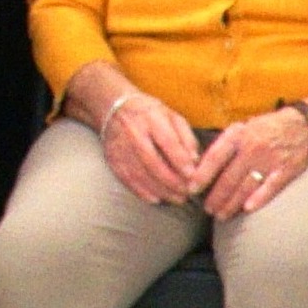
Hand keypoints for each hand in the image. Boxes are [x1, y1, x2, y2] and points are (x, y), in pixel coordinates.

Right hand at [97, 90, 199, 204]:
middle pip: (152, 161)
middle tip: (187, 192)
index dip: (180, 160)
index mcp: (151, 118)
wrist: (113, 108)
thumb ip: (185, 137)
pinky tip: (157, 198)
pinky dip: (142, 192)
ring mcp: (120, 147)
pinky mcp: (113, 159)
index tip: (192, 175)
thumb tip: (194, 161)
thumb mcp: (171, 116)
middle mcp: (133, 133)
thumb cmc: (149, 113)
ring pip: (141, 174)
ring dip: (160, 190)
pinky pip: (127, 179)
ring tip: (177, 198)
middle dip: (172, 180)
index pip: (167, 141)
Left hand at [189, 110, 307, 217]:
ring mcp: (270, 159)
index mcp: (239, 134)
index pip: (215, 156)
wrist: (305, 125)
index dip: (202, 174)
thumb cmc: (268, 127)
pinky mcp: (286, 170)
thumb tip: (203, 163)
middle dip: (216, 196)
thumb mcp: (244, 127)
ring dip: (231, 203)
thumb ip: (227, 144)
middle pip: (229, 177)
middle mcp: (253, 147)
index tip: (192, 188)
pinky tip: (247, 209)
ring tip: (221, 215)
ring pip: (246, 186)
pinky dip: (259, 199)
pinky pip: (270, 187)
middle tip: (207, 209)